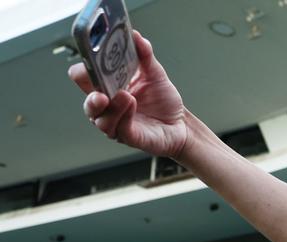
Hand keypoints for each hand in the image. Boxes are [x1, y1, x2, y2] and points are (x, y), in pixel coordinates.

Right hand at [69, 31, 190, 157]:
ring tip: (124, 95)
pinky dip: (123, 115)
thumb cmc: (163, 101)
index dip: (83, 70)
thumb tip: (137, 37)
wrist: (181, 124)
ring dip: (111, 105)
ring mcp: (116, 123)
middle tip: (99, 85)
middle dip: (91, 92)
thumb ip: (145, 56)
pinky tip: (131, 104)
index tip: (89, 59)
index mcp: (107, 88)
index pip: (83, 78)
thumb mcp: (155, 74)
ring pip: (99, 118)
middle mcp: (107, 107)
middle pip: (88, 101)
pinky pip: (119, 128)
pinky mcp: (129, 136)